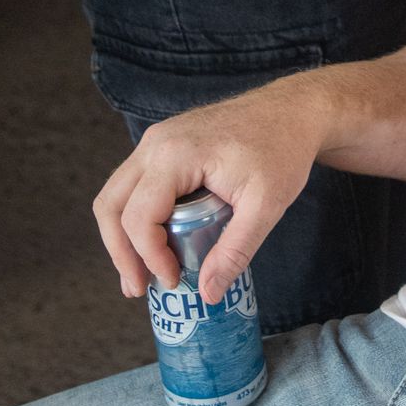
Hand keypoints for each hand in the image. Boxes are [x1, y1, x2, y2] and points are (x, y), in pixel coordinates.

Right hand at [92, 81, 327, 302]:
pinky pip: (133, 184)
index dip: (149, 257)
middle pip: (111, 205)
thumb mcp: (266, 206)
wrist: (294, 110)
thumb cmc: (282, 150)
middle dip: (120, 252)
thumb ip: (235, 251)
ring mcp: (156, 140)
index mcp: (175, 155)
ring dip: (120, 237)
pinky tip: (152, 244)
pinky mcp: (164, 144)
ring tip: (140, 275)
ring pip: (115, 194)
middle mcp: (156, 143)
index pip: (139, 216)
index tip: (174, 281)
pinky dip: (133, 217)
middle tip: (139, 288)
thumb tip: (206, 295)